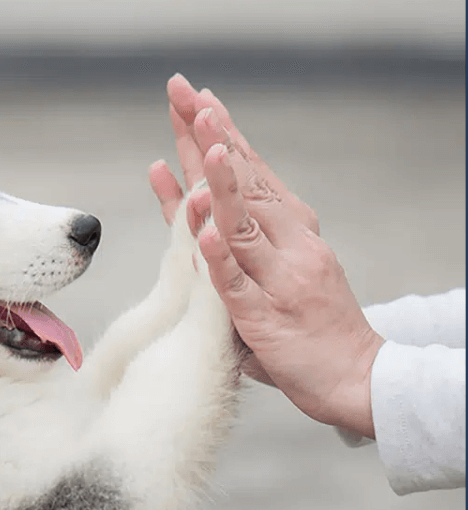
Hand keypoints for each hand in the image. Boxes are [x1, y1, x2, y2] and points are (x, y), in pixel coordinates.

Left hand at [151, 74, 320, 384]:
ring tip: (204, 145)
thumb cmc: (311, 322)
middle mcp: (288, 243)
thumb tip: (201, 211)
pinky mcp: (264, 316)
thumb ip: (238, 240)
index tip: (198, 98)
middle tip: (188, 97)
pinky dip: (220, 258)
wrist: (356, 376)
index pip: (251, 171)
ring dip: (221, 184)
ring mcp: (277, 278)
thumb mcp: (280, 267)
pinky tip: (204, 232)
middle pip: (243, 183)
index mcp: (291, 228)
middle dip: (212, 139)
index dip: (223, 134)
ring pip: (243, 225)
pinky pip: (236, 284)